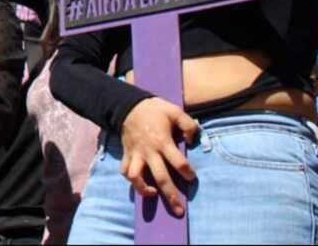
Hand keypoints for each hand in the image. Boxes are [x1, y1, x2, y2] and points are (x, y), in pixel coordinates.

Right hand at [119, 97, 198, 216]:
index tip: (192, 176)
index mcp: (162, 141)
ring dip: (143, 190)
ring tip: (153, 195)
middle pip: (161, 177)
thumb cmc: (155, 110)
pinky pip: (125, 171)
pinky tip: (141, 185)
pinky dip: (131, 181)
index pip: (178, 162)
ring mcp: (136, 154)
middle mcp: (149, 151)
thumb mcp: (175, 111)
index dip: (188, 172)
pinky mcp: (127, 154)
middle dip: (171, 195)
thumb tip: (192, 140)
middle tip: (179, 210)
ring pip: (136, 177)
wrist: (129, 106)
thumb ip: (188, 125)